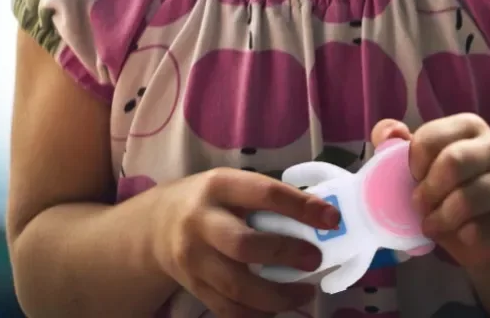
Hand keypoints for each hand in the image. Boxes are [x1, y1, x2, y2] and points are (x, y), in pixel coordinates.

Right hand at [154, 168, 339, 316]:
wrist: (157, 225)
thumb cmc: (210, 200)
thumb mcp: (232, 185)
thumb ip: (266, 199)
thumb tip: (318, 215)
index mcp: (220, 186)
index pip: (265, 194)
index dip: (301, 207)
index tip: (331, 218)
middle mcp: (202, 221)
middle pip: (244, 244)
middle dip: (285, 255)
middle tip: (315, 260)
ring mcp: (193, 258)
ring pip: (236, 286)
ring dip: (277, 295)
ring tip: (305, 293)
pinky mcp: (193, 287)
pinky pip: (227, 309)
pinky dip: (257, 314)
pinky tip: (278, 308)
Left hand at [372, 116, 489, 267]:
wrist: (484, 232)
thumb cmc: (444, 189)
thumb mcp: (416, 163)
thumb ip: (393, 142)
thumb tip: (391, 134)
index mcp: (469, 125)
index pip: (431, 137)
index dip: (413, 164)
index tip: (412, 179)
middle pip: (453, 162)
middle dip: (428, 191)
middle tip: (419, 206)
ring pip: (470, 198)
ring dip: (442, 218)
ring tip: (432, 225)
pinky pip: (487, 228)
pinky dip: (465, 236)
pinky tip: (461, 235)